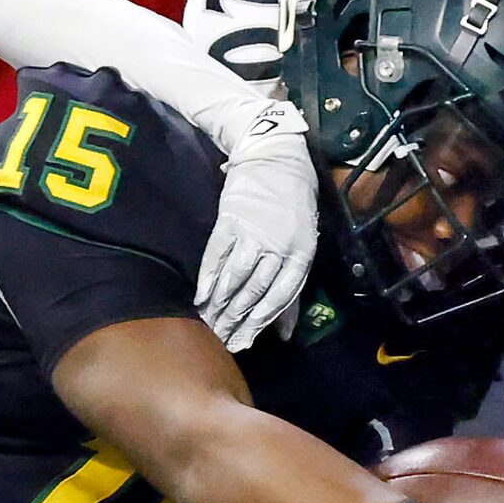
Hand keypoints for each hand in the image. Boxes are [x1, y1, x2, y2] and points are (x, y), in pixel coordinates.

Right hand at [196, 100, 316, 349]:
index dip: (259, 323)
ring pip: (235, 276)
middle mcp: (279, 246)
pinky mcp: (231, 221)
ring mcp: (253, 232)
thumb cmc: (293, 207)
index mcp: (300, 254)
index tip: (243, 342)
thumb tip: (284, 334)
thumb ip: (292, 290)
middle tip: (221, 339)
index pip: (279, 298)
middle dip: (236, 319)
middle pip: (254, 291)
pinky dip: (208, 278)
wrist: (277, 161)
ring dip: (220, 304)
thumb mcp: (302, 246)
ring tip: (208, 323)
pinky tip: (201, 297)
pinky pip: (217, 255)